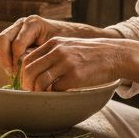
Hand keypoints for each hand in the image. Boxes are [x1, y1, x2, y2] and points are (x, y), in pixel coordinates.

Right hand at [0, 15, 78, 75]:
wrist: (75, 36)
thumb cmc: (68, 44)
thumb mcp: (55, 51)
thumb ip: (38, 57)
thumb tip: (21, 69)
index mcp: (33, 23)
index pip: (16, 44)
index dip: (16, 62)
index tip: (21, 75)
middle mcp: (22, 23)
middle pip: (2, 40)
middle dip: (5, 59)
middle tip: (13, 74)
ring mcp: (17, 28)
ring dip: (3, 59)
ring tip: (13, 74)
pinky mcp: (15, 35)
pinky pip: (3, 46)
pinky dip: (5, 58)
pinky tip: (14, 70)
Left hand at [18, 36, 132, 91]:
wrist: (114, 55)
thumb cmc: (90, 54)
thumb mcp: (69, 45)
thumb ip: (52, 53)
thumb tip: (35, 70)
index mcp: (54, 43)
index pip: (28, 59)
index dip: (23, 72)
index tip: (26, 81)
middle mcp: (58, 52)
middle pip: (29, 71)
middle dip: (26, 84)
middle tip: (30, 91)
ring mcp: (66, 64)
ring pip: (40, 82)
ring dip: (37, 91)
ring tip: (42, 95)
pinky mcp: (75, 77)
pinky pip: (55, 89)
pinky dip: (53, 94)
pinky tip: (58, 93)